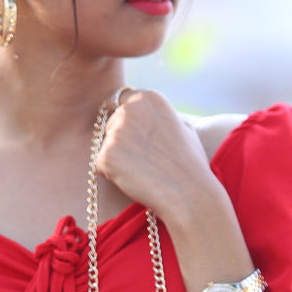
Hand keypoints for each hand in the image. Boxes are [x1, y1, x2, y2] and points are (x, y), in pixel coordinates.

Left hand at [96, 89, 221, 227]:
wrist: (189, 193)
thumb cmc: (190, 164)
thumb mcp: (183, 127)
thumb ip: (159, 116)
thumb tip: (146, 114)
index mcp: (149, 98)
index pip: (120, 99)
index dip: (122, 116)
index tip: (129, 132)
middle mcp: (129, 110)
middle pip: (111, 123)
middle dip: (120, 140)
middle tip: (144, 160)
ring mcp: (116, 133)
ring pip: (105, 145)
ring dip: (118, 158)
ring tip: (144, 171)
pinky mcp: (106, 156)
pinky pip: (101, 165)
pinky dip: (113, 174)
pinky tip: (136, 180)